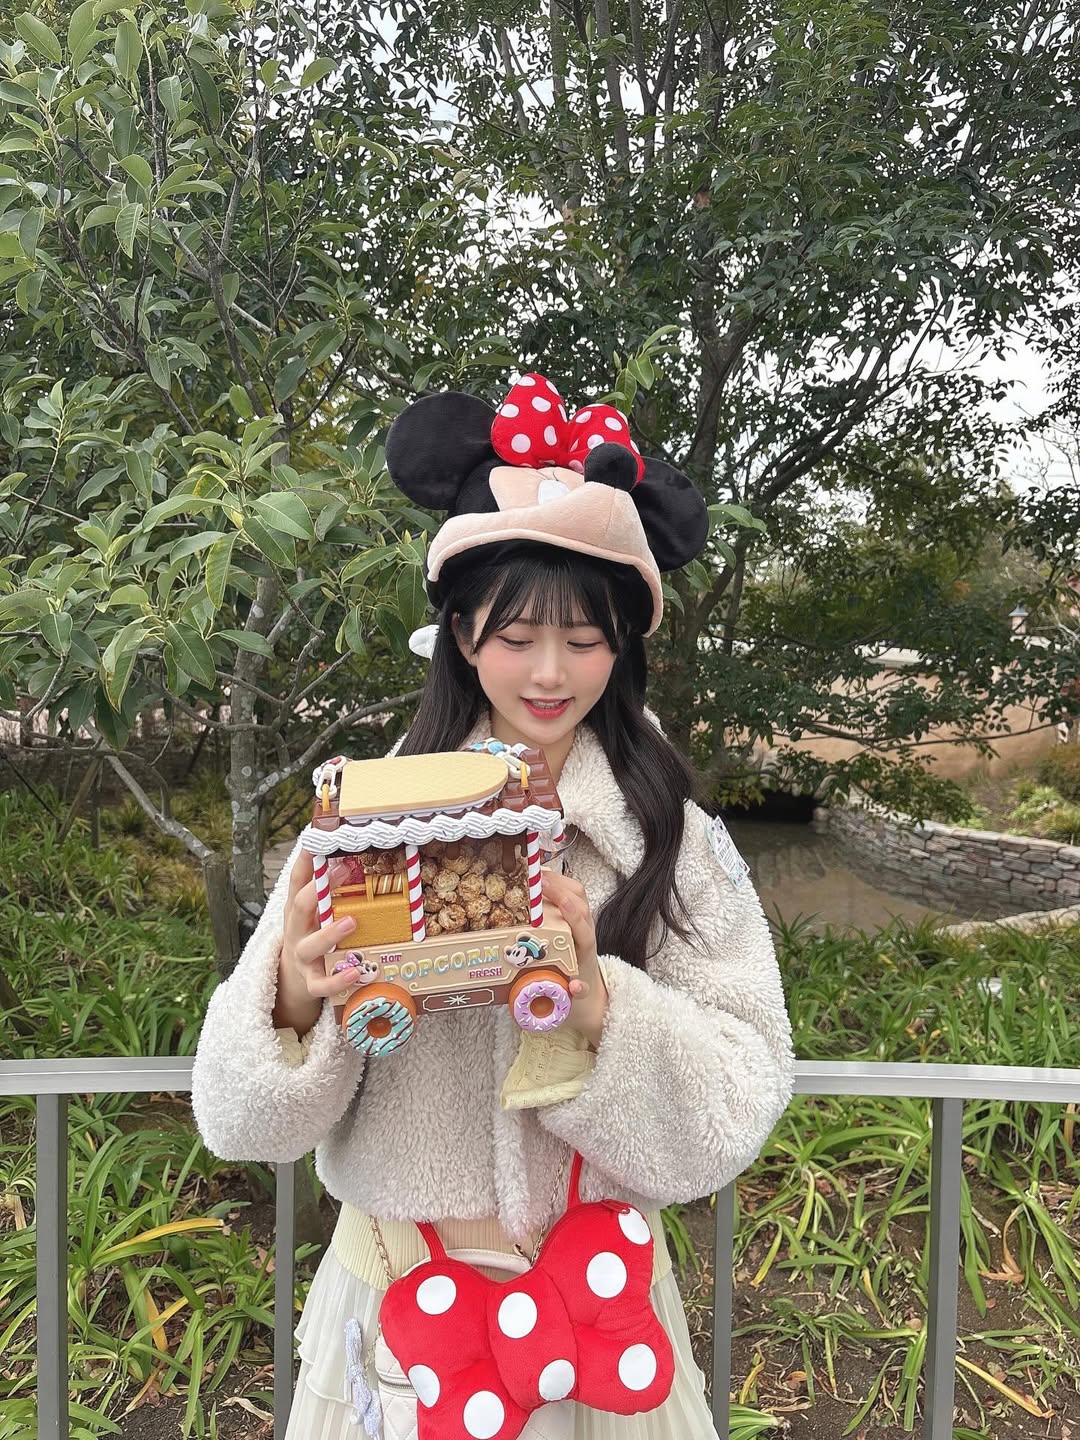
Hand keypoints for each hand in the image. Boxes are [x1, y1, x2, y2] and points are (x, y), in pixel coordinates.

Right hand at [275, 852, 363, 1033]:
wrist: (291, 980)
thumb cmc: (310, 935)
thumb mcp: (313, 910)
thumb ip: (324, 885)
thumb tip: (340, 853)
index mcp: (298, 909)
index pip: (297, 880)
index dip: (307, 860)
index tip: (319, 842)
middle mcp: (297, 930)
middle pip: (298, 907)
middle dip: (317, 890)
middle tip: (342, 871)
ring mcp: (303, 956)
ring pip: (310, 946)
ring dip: (329, 933)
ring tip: (351, 923)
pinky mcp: (311, 981)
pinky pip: (321, 984)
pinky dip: (337, 980)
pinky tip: (355, 972)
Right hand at [541, 869, 608, 1048]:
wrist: (590, 1000)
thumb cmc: (575, 998)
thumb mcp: (570, 1001)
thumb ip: (573, 995)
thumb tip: (576, 988)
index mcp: (585, 953)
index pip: (583, 927)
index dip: (573, 912)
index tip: (560, 902)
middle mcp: (585, 933)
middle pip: (581, 902)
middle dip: (561, 887)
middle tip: (533, 879)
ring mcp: (581, 924)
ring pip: (577, 894)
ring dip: (558, 881)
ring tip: (531, 874)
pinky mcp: (574, 919)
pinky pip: (569, 894)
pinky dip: (555, 884)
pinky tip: (535, 880)